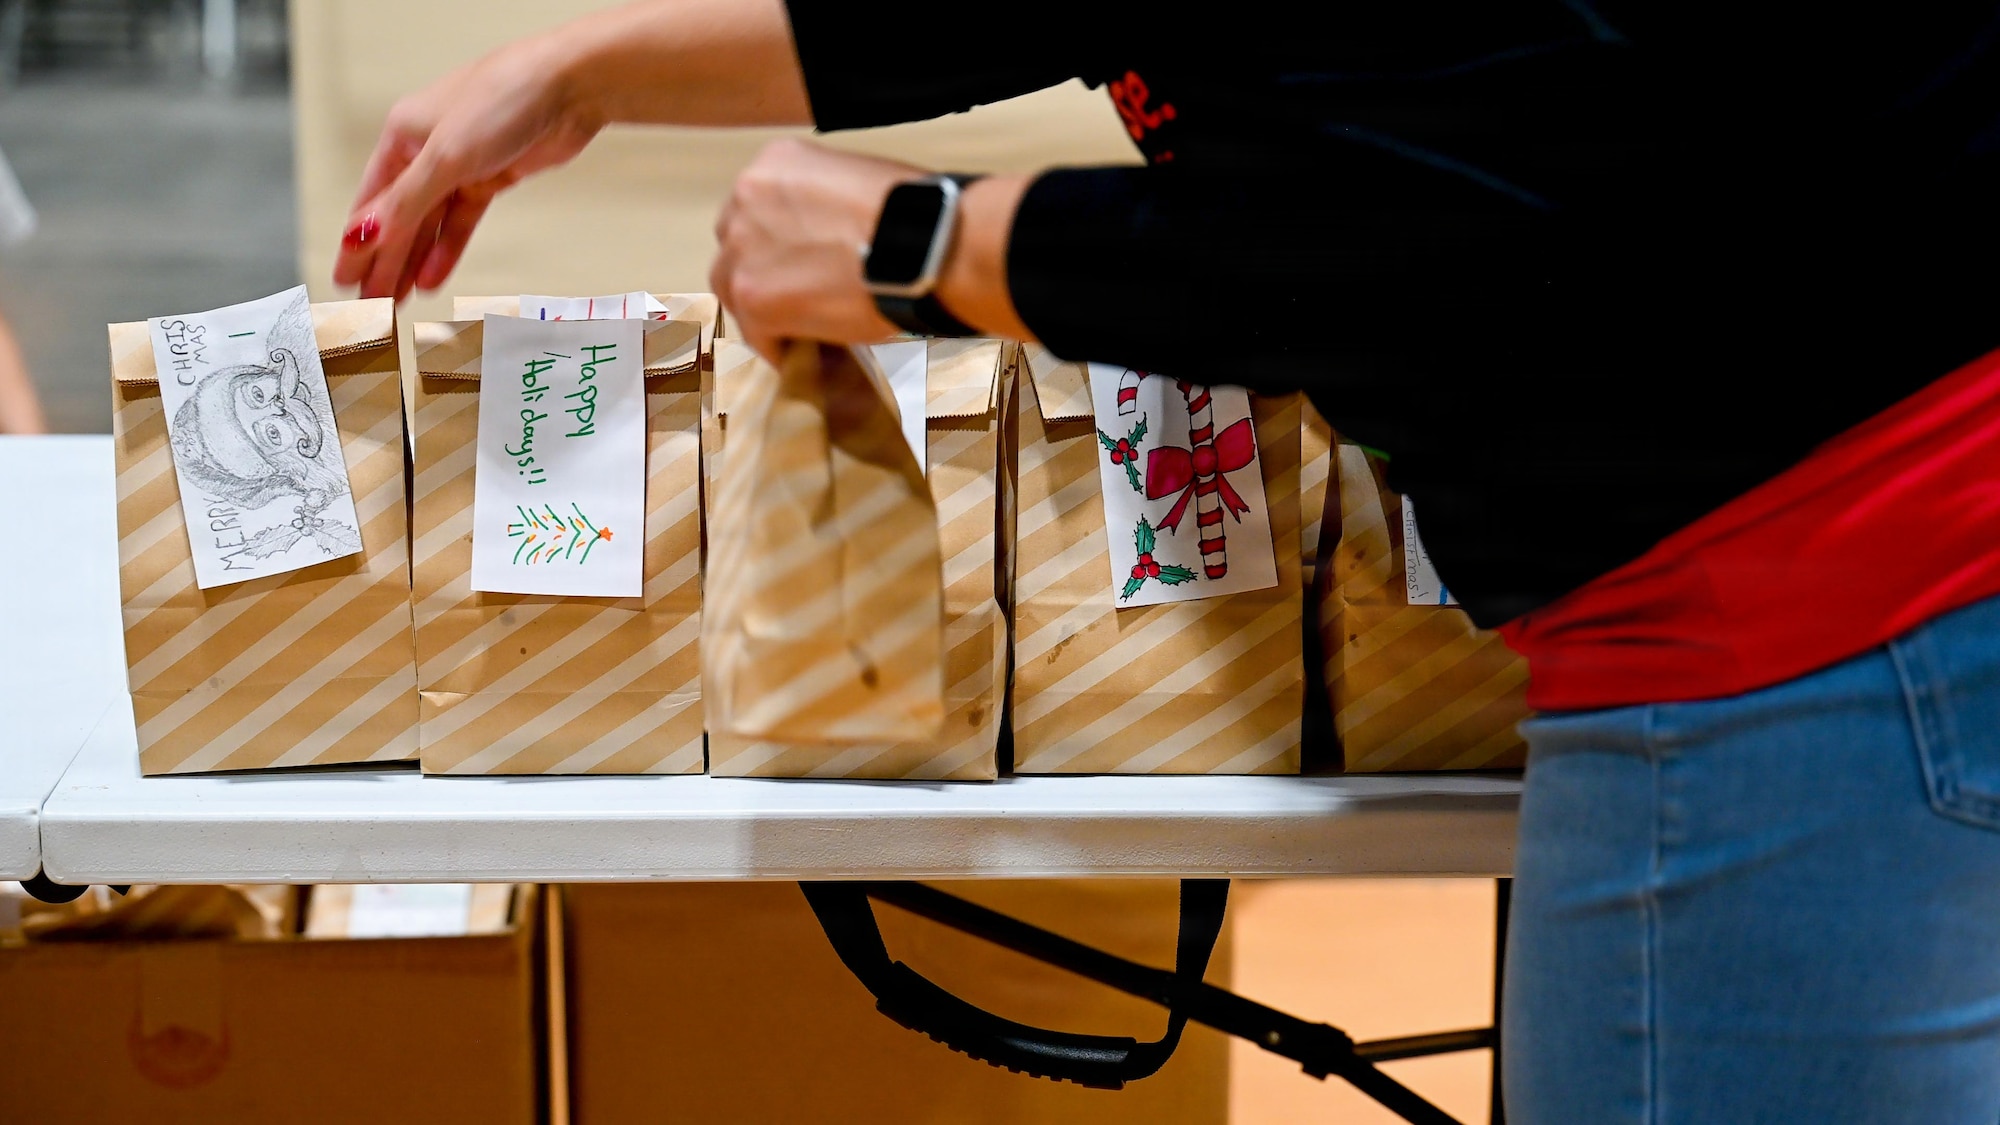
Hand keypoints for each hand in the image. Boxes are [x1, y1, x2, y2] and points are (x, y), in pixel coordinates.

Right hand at [333, 37, 603, 300]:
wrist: (568, 87)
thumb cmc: (503, 100)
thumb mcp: (446, 157)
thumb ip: (405, 203)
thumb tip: (362, 237)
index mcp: (402, 135)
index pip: (371, 201)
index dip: (357, 244)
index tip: (344, 280)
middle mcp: (427, 150)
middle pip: (399, 217)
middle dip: (384, 261)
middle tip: (371, 305)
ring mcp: (462, 165)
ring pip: (430, 223)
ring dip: (413, 261)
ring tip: (397, 301)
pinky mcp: (492, 177)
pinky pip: (461, 220)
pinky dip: (447, 249)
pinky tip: (432, 277)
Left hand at [710, 139, 912, 360]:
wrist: (924, 245)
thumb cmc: (910, 215)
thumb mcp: (852, 181)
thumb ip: (819, 207)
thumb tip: (820, 246)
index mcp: (774, 162)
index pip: (754, 211)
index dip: (774, 244)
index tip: (796, 265)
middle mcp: (747, 196)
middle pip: (734, 248)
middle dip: (761, 274)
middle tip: (797, 297)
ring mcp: (743, 247)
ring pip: (735, 290)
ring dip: (764, 312)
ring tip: (803, 328)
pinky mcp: (752, 295)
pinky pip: (755, 332)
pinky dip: (779, 346)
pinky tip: (808, 350)